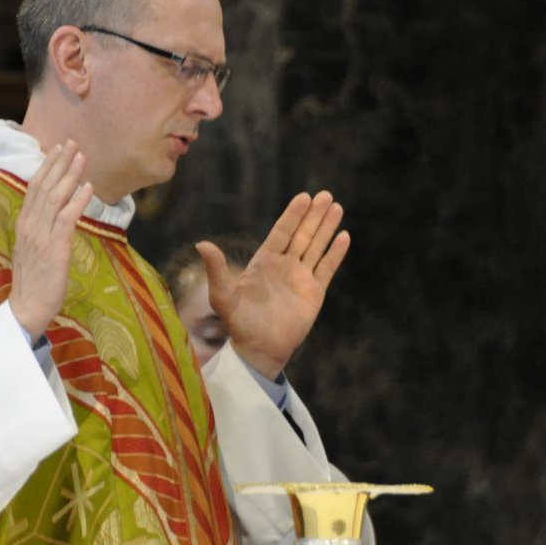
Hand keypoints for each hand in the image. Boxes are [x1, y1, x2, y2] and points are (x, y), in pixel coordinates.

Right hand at [9, 140, 91, 337]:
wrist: (27, 308)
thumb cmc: (34, 282)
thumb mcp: (34, 249)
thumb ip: (42, 230)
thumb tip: (56, 214)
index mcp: (25, 224)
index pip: (34, 188)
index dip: (47, 166)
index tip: (57, 149)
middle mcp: (30, 226)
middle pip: (44, 187)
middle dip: (59, 163)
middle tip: (72, 143)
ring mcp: (40, 237)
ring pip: (55, 198)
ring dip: (70, 175)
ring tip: (82, 157)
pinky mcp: (54, 249)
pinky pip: (66, 219)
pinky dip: (77, 201)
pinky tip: (88, 187)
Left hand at [201, 190, 349, 379]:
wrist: (259, 349)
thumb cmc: (239, 324)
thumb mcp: (223, 295)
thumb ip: (216, 269)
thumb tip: (202, 244)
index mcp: (264, 262)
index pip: (282, 232)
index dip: (293, 215)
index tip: (304, 197)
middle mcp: (284, 266)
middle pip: (302, 234)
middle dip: (314, 215)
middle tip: (326, 195)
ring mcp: (301, 278)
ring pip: (316, 247)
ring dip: (326, 228)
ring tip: (336, 207)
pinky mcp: (314, 293)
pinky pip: (326, 268)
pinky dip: (335, 253)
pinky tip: (344, 236)